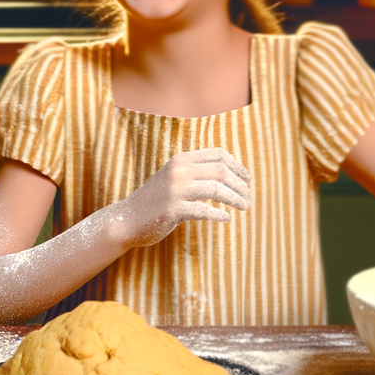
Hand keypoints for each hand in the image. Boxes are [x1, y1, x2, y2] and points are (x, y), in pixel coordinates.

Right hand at [109, 148, 251, 247]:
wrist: (126, 220)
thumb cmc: (155, 201)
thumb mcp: (174, 179)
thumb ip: (195, 174)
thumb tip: (229, 176)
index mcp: (181, 160)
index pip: (218, 154)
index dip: (237, 166)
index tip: (247, 179)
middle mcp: (178, 171)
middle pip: (221, 171)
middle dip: (239, 185)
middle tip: (248, 198)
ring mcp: (175, 190)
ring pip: (216, 190)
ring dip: (234, 199)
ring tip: (244, 208)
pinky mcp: (173, 209)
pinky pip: (203, 210)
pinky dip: (218, 215)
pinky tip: (226, 219)